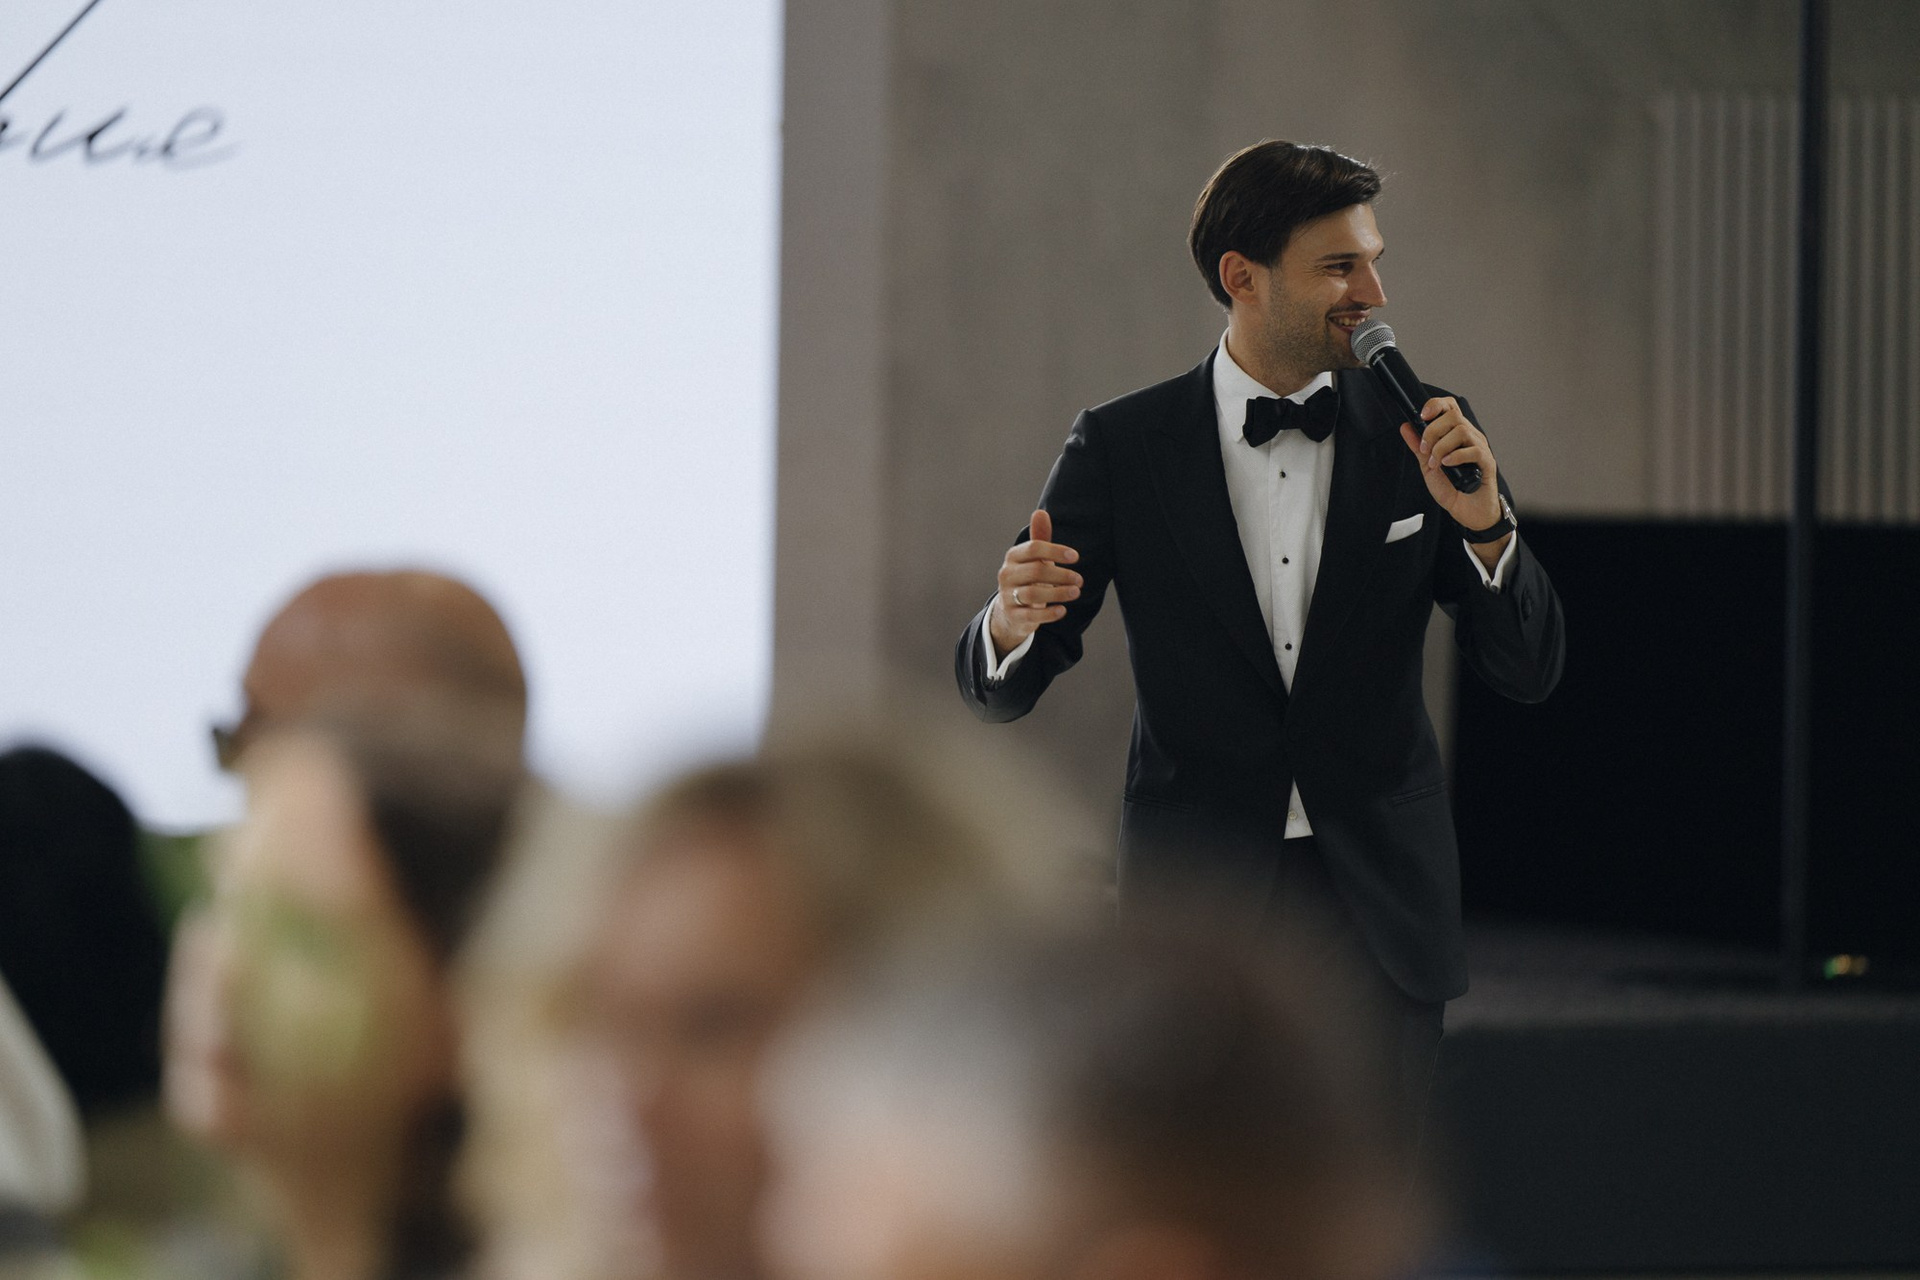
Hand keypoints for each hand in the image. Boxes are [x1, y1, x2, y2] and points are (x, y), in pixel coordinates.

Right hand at [988, 509, 1081, 656]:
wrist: (1010, 611)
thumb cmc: (1028, 579)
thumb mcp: (1034, 559)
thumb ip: (1040, 538)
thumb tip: (1041, 512)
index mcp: (1013, 557)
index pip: (1033, 548)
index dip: (1055, 551)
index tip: (1076, 557)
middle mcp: (1007, 575)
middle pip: (1035, 572)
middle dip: (1061, 575)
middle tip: (1080, 579)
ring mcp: (1008, 597)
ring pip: (1032, 594)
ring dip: (1058, 593)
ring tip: (1076, 592)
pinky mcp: (1013, 616)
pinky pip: (1030, 616)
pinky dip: (1048, 613)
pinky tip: (1063, 610)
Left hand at [1399, 397, 1505, 536]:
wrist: (1468, 512)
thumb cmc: (1452, 488)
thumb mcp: (1428, 466)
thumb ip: (1418, 446)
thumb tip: (1405, 427)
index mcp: (1457, 434)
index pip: (1450, 407)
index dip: (1436, 405)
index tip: (1422, 415)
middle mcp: (1471, 437)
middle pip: (1454, 415)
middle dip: (1433, 431)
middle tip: (1425, 450)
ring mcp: (1480, 448)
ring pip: (1462, 430)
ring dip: (1442, 447)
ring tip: (1436, 463)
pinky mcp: (1487, 462)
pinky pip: (1474, 450)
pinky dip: (1456, 456)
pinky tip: (1446, 465)